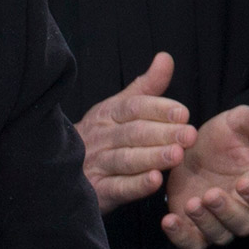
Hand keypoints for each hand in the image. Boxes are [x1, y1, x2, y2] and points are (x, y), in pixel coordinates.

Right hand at [76, 52, 194, 212]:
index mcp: (107, 115)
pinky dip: (135, 185)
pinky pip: (117, 187)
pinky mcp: (97, 191)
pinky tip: (154, 181)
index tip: (183, 113)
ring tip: (176, 155)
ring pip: (126, 159)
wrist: (58, 169)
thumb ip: (146, 86)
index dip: (159, 109)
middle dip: (162, 133)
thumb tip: (166, 57)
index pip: (134, 108)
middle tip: (189, 135)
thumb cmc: (100, 137)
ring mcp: (97, 165)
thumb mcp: (119, 108)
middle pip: (133, 133)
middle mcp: (101, 138)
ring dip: (152, 157)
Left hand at [160, 102, 248, 248]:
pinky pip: (191, 243)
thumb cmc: (222, 139)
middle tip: (210, 194)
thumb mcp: (239, 124)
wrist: (189, 149)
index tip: (244, 182)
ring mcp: (218, 223)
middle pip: (244, 224)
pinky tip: (168, 221)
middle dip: (228, 211)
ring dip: (205, 222)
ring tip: (191, 203)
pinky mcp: (193, 230)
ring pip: (219, 235)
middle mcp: (244, 210)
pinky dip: (181, 237)